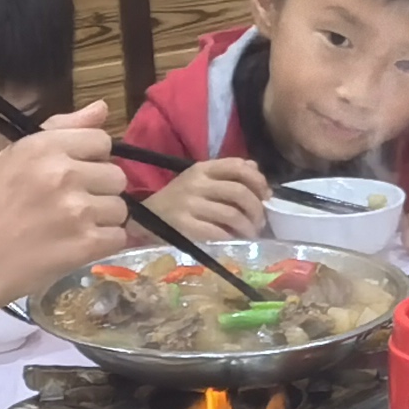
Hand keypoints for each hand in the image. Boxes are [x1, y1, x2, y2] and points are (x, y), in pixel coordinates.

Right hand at [0, 104, 130, 345]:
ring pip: (120, 208)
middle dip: (98, 190)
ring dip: (102, 219)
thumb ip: (58, 131)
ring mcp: (78, 210)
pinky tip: (75, 246)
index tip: (72, 175)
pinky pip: (119, 236)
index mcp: (42, 147)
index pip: (100, 140)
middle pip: (116, 175)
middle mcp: (64, 173)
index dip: (91, 158)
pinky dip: (102, 244)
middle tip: (68, 207)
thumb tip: (102, 107)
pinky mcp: (86, 245)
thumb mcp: (8, 158)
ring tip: (69, 229)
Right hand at [145, 156, 271, 243]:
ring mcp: (189, 205)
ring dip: (248, 227)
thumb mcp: (198, 180)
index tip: (266, 195)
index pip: (237, 166)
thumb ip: (225, 173)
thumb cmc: (175, 201)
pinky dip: (232, 238)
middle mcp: (196, 183)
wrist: (141, 219)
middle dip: (257, 208)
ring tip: (251, 234)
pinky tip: (235, 242)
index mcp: (201, 169)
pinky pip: (218, 232)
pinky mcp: (184, 226)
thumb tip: (254, 167)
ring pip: (232, 214)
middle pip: (239, 191)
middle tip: (261, 221)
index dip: (258, 180)